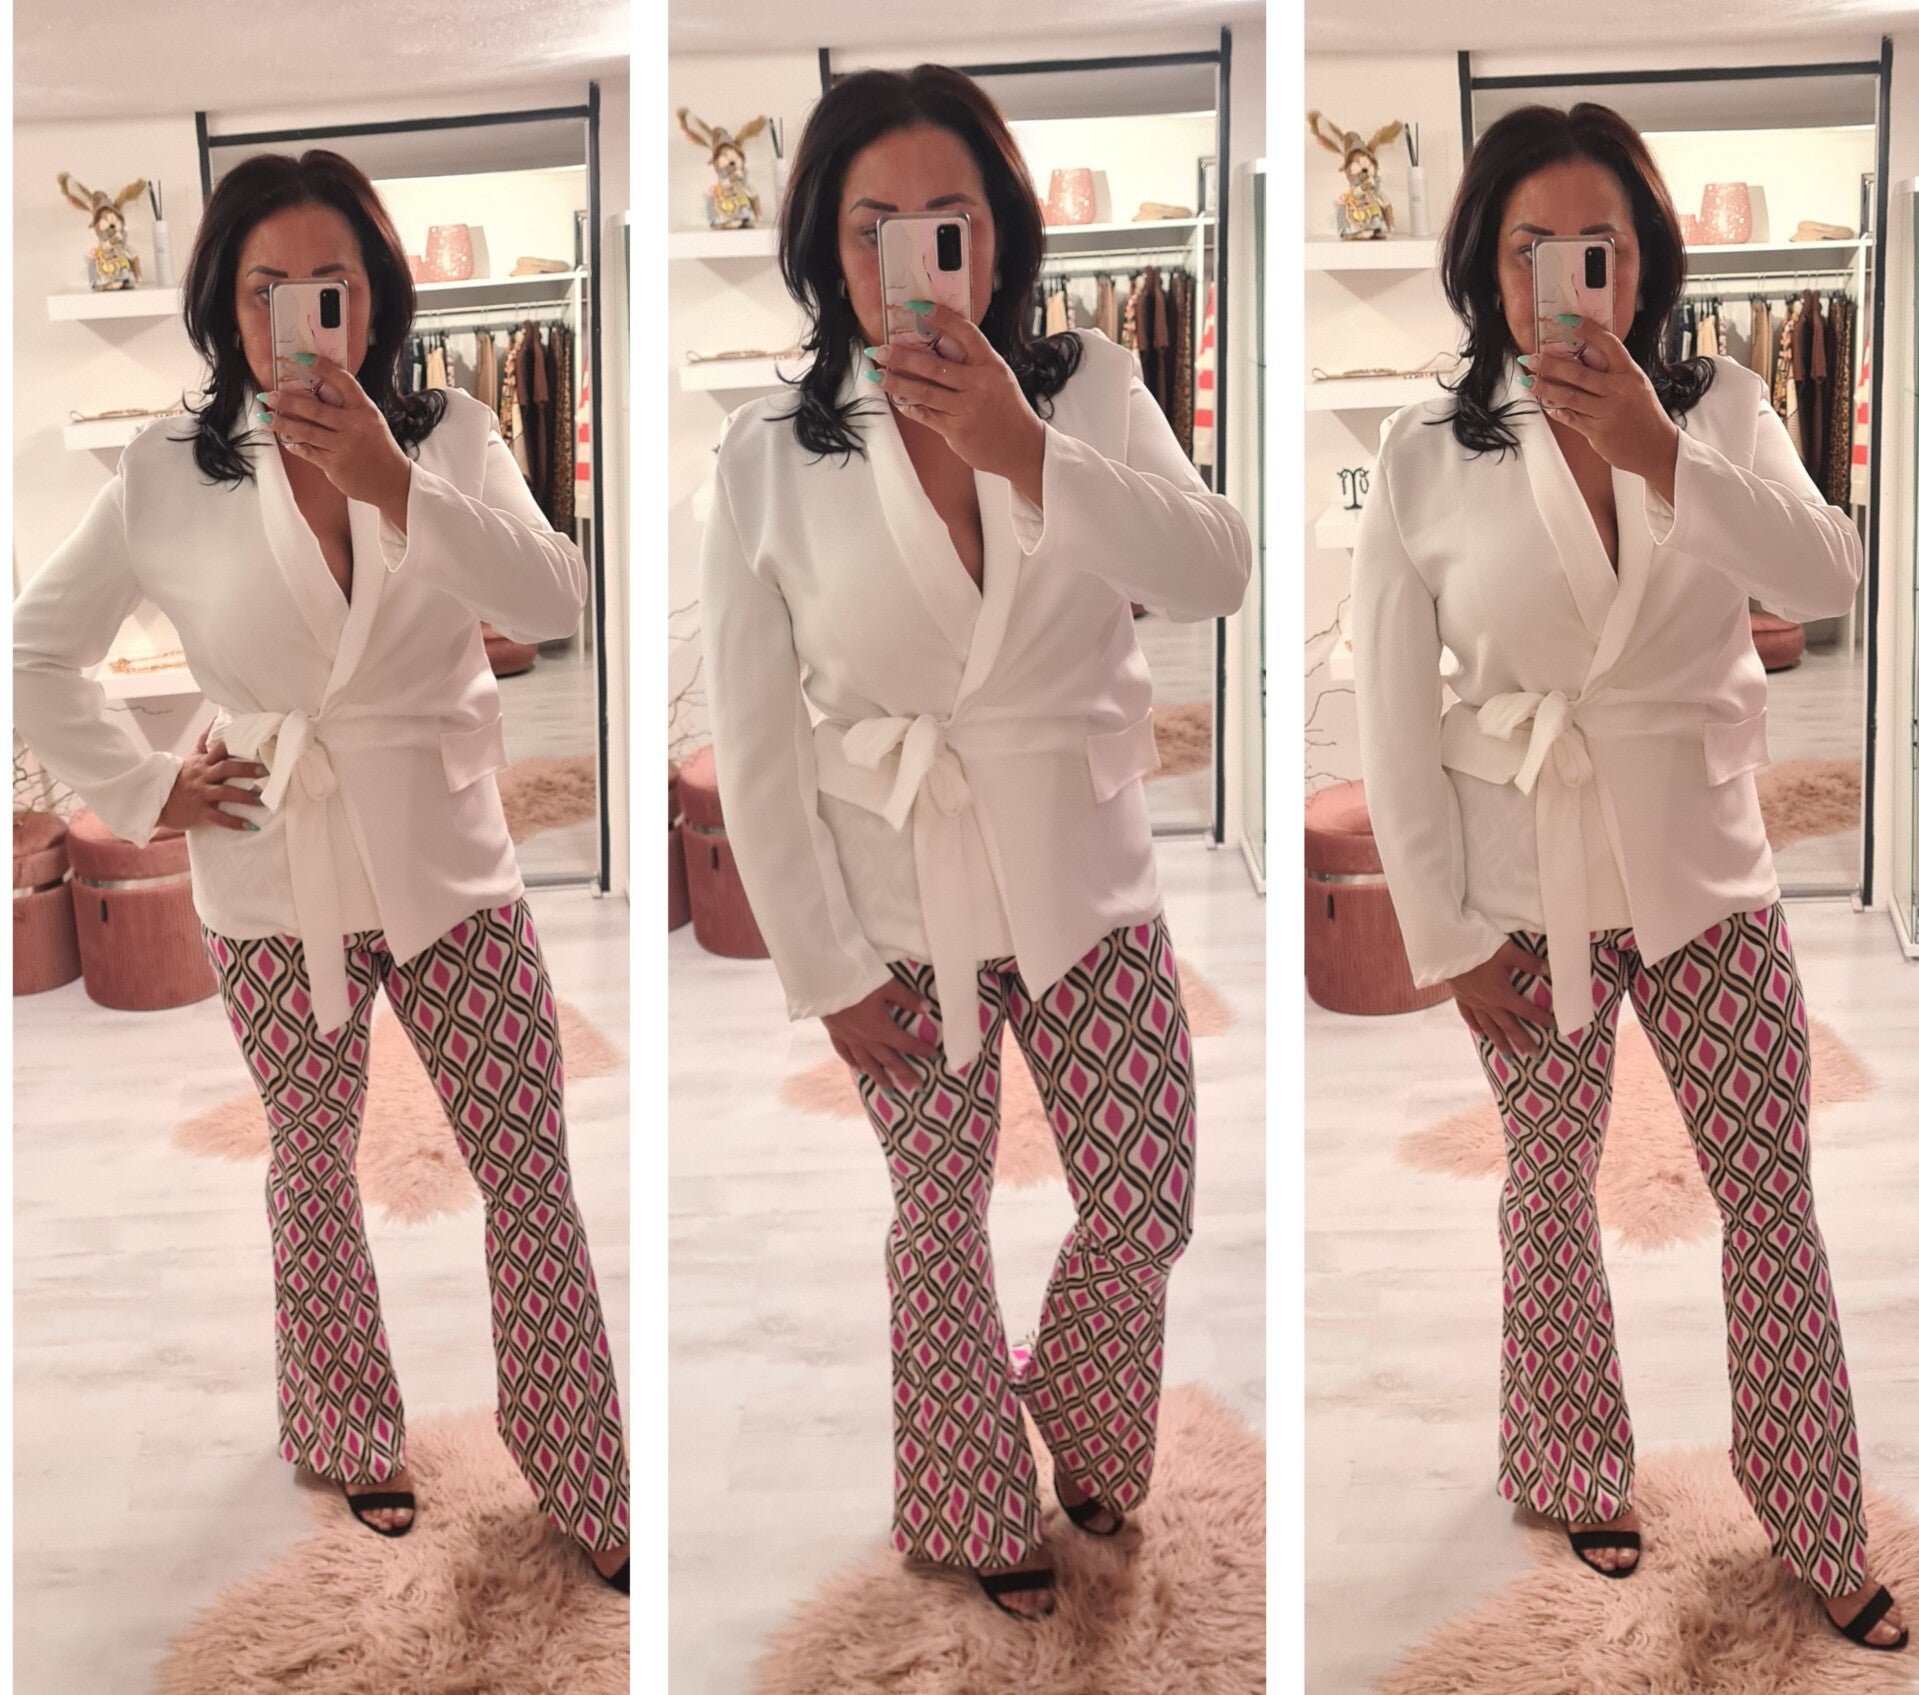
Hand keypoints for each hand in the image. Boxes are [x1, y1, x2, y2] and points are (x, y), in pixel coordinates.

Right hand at [159, 722, 269, 833]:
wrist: (158, 801)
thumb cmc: (180, 778)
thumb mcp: (191, 757)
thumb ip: (205, 740)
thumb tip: (217, 717)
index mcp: (203, 763)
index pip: (219, 749)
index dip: (235, 745)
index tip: (255, 743)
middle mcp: (203, 776)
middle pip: (225, 768)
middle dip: (246, 769)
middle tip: (266, 771)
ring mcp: (201, 794)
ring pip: (224, 793)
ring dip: (245, 797)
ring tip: (263, 800)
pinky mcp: (200, 812)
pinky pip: (219, 818)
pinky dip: (235, 822)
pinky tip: (251, 826)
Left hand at [259, 352, 412, 522]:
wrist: (391, 481)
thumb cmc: (378, 448)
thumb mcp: (371, 422)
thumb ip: (348, 409)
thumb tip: (316, 394)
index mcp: (365, 411)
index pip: (344, 382)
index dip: (324, 368)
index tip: (303, 358)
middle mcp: (355, 426)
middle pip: (315, 410)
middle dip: (288, 401)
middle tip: (269, 395)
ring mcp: (344, 447)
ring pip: (306, 432)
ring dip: (283, 423)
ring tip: (266, 417)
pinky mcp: (335, 465)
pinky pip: (308, 452)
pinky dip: (295, 445)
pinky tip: (286, 440)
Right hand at [822, 977, 939, 1092]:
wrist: (824, 981)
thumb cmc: (857, 980)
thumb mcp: (887, 985)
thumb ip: (907, 999)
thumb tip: (927, 1008)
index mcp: (881, 1028)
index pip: (905, 1043)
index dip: (921, 1050)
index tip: (934, 1057)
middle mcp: (866, 1039)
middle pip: (888, 1060)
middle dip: (904, 1072)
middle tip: (916, 1086)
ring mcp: (849, 1038)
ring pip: (866, 1062)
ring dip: (879, 1075)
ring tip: (889, 1088)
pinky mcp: (835, 1033)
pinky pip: (845, 1053)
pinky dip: (852, 1063)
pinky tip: (857, 1069)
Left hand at [865, 301, 1045, 504]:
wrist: (1021, 447)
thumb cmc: (1006, 408)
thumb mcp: (997, 377)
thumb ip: (971, 363)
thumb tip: (935, 346)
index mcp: (991, 365)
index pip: (965, 333)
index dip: (941, 318)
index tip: (917, 307)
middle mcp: (979, 385)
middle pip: (934, 366)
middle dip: (902, 357)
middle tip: (880, 350)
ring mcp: (967, 409)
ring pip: (924, 392)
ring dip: (896, 382)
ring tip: (876, 375)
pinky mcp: (957, 430)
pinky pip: (926, 415)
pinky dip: (909, 406)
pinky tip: (898, 400)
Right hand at [1448, 940, 1555, 1058]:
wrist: (1449, 950)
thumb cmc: (1479, 949)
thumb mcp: (1508, 952)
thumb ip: (1528, 962)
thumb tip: (1548, 969)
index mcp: (1502, 994)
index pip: (1525, 1010)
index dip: (1540, 1018)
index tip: (1553, 1027)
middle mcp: (1489, 1004)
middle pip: (1508, 1026)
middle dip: (1522, 1040)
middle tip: (1534, 1055)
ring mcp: (1473, 1003)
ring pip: (1488, 1026)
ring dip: (1500, 1041)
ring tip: (1509, 1054)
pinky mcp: (1461, 998)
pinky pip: (1469, 1016)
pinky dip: (1475, 1027)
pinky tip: (1480, 1035)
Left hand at [1520, 320, 1679, 498]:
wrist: (1656, 447)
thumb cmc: (1643, 413)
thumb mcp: (1635, 386)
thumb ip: (1613, 373)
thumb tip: (1582, 357)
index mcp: (1630, 373)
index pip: (1608, 344)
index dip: (1587, 330)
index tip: (1565, 321)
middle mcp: (1619, 390)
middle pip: (1579, 373)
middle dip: (1551, 365)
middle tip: (1531, 358)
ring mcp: (1607, 411)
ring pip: (1569, 396)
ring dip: (1545, 388)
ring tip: (1528, 380)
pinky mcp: (1597, 431)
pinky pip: (1570, 417)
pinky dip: (1556, 410)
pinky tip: (1545, 404)